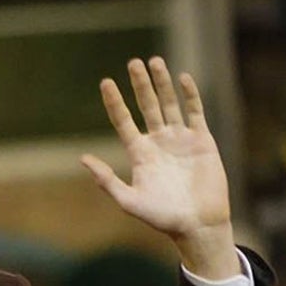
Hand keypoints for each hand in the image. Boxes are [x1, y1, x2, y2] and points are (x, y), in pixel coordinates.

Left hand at [81, 57, 239, 279]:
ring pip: (169, 104)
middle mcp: (158, 141)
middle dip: (140, 84)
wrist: (197, 224)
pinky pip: (195, 112)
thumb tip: (83, 158)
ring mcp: (180, 139)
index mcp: (139, 153)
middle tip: (133, 62)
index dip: (114, 102)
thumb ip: (106, 180)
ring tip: (154, 62)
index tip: (105, 82)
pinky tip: (182, 78)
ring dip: (162, 83)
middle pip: (146, 105)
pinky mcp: (202, 140)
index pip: (123, 121)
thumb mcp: (129, 200)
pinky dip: (190, 95)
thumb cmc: (162, 217)